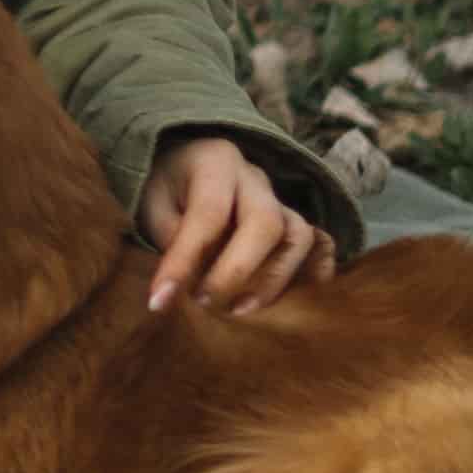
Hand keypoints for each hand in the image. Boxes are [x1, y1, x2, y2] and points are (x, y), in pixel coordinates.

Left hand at [141, 134, 327, 314]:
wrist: (189, 163)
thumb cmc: (169, 186)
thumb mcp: (153, 204)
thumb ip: (172, 240)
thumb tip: (185, 287)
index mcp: (215, 162)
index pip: (207, 213)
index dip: (185, 260)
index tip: (160, 300)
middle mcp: (255, 178)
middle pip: (266, 222)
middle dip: (237, 271)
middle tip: (206, 303)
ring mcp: (280, 199)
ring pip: (298, 236)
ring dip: (273, 280)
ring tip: (239, 310)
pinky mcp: (293, 221)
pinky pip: (318, 245)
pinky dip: (313, 273)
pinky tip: (293, 301)